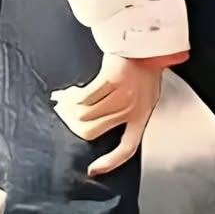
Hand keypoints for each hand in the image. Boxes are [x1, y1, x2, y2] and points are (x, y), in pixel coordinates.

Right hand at [52, 54, 161, 177]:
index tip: (92, 170)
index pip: (128, 149)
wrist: (149, 43)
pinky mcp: (111, 80)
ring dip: (69, 109)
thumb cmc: (144, 69)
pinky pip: (84, 96)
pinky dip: (72, 96)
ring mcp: (122, 95)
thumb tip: (91, 120)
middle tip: (65, 116)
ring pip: (85, 114)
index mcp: (142, 116)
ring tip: (65, 102)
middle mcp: (132, 109)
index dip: (109, 162)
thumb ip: (124, 111)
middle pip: (93, 131)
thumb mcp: (143, 95)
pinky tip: (70, 93)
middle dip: (74, 126)